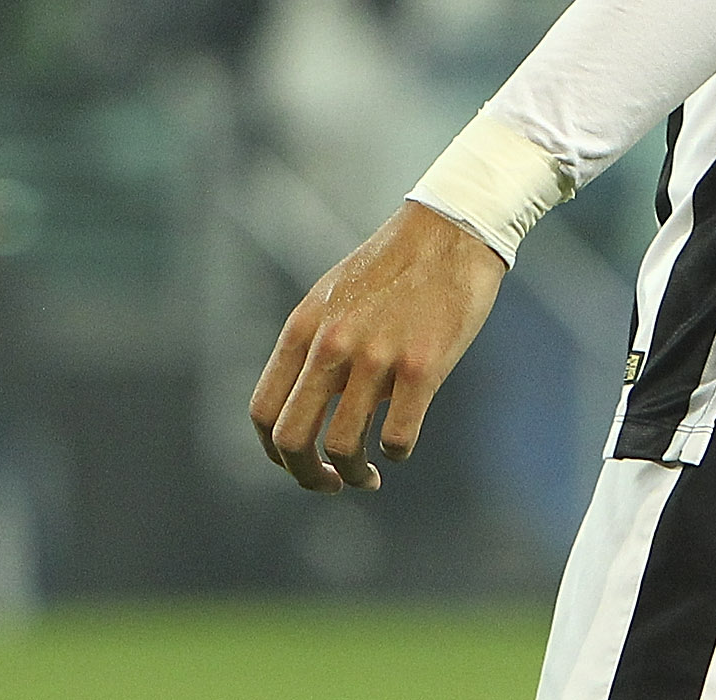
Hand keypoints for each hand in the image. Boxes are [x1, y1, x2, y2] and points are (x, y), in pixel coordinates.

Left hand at [249, 201, 507, 493]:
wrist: (451, 230)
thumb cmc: (394, 267)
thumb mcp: (334, 299)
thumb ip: (313, 347)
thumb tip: (304, 407)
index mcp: (304, 329)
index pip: (264, 412)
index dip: (274, 453)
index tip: (298, 463)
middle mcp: (332, 344)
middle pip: (292, 440)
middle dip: (306, 477)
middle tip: (328, 484)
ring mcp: (376, 356)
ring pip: (344, 448)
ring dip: (353, 474)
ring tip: (367, 475)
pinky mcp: (423, 366)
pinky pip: (397, 438)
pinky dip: (395, 454)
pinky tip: (400, 446)